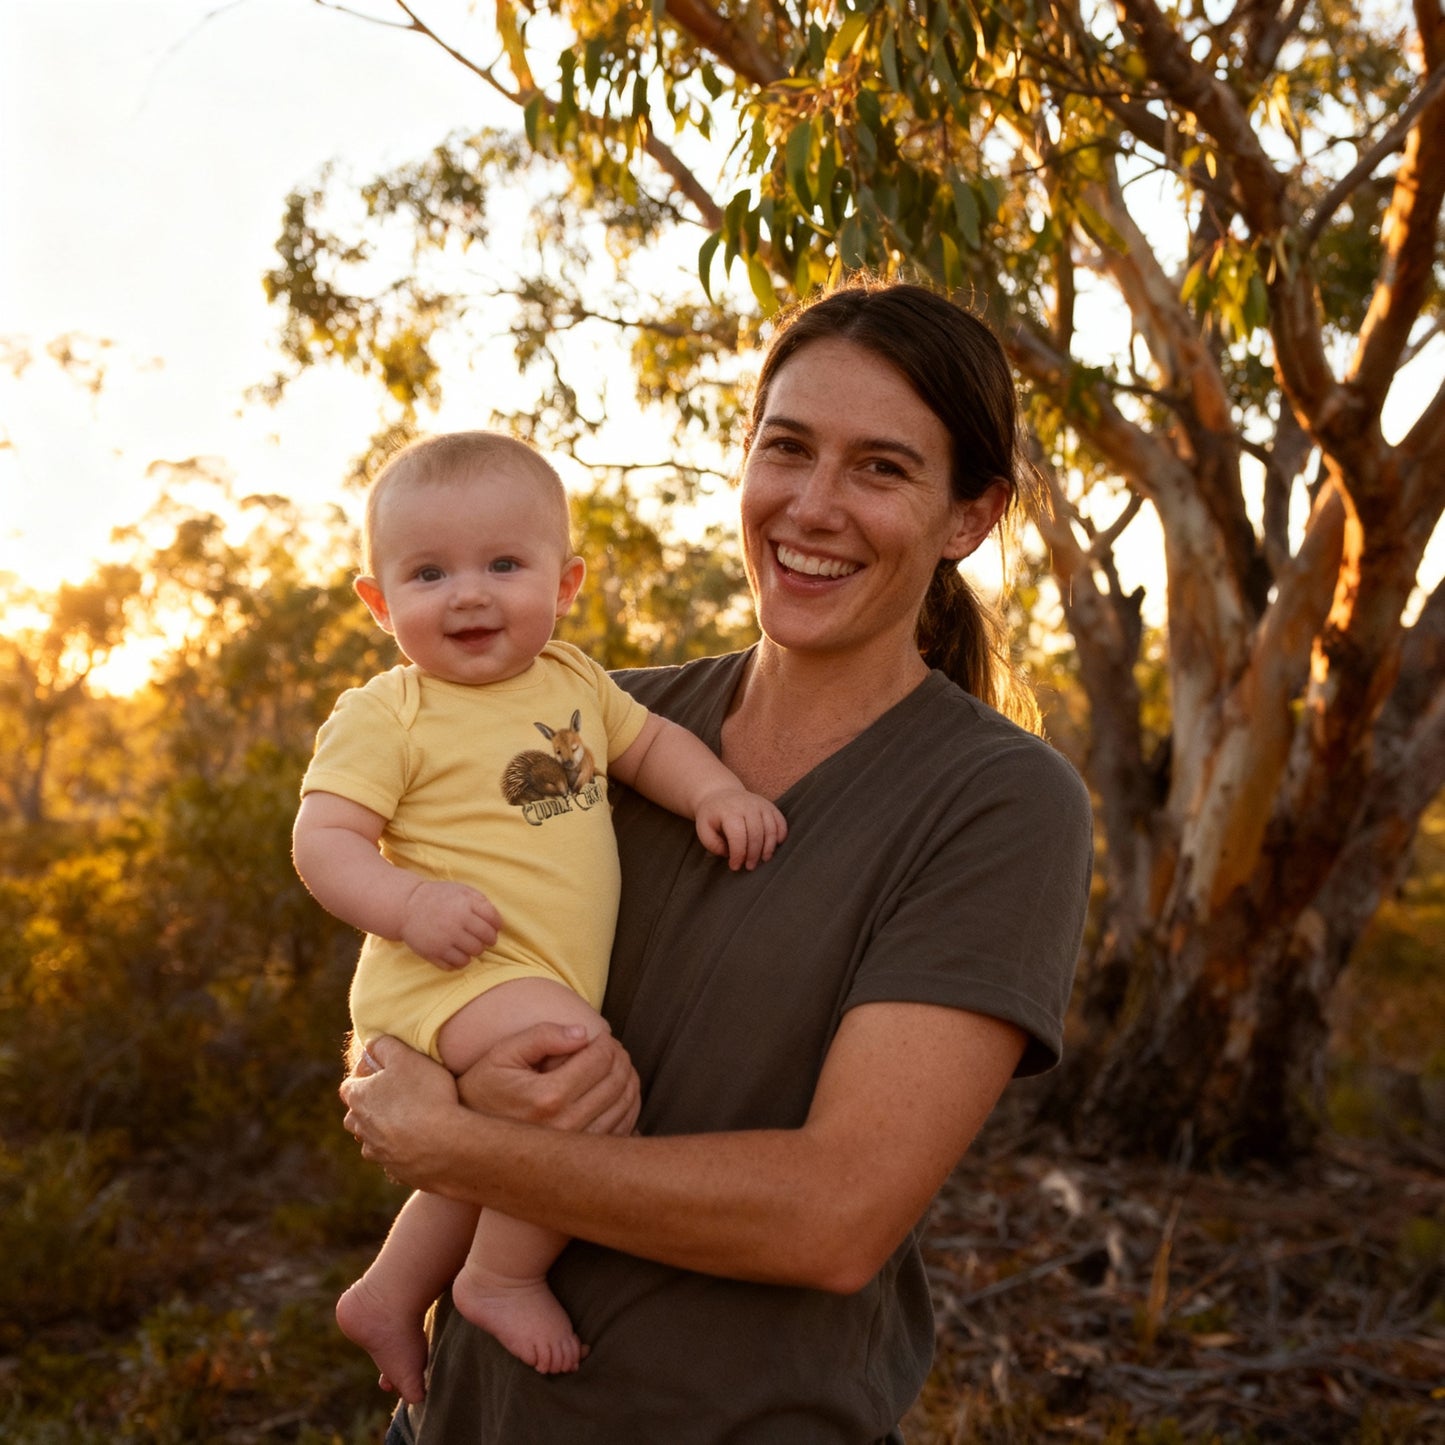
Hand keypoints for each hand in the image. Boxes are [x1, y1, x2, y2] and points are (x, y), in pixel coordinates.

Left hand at [340, 1036, 464, 1187]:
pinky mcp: (396, 1172)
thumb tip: (371, 1042)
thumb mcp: (406, 1056)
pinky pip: (395, 1158)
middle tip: (399, 1096)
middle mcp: (361, 1129)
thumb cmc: (425, 1095)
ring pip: (374, 1139)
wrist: (446, 1145)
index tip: (386, 1072)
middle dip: (372, 1106)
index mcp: (358, 1099)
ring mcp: (378, 1153)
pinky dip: (404, 1150)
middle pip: (357, 1115)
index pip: (350, 1085)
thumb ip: (384, 1045)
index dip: (366, 1076)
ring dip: (386, 1130)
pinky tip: (424, 1141)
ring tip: (413, 1120)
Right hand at [400, 880, 500, 968]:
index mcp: (465, 906)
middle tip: (480, 938)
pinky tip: (455, 952)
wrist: (407, 906)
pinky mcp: (433, 953)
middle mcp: (456, 924)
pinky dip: (459, 961)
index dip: (496, 926)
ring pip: (473, 955)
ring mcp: (444, 939)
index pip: (494, 922)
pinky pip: (456, 965)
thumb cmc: (439, 897)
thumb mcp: (462, 891)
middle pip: (486, 941)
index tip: (491, 927)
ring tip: (467, 945)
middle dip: (486, 941)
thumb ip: (482, 902)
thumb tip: (498, 923)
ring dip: (473, 951)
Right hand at [457, 1022, 640, 1135]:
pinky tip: (618, 1093)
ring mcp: (575, 1149)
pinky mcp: (580, 1162)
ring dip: (629, 1080)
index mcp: (548, 1097)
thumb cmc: (483, 1091)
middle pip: (617, 1081)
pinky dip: (628, 1107)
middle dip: (620, 1057)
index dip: (606, 1041)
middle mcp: (566, 1127)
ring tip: (616, 1066)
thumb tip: (583, 1032)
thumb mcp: (502, 1055)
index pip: (600, 1059)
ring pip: (625, 1106)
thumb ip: (542, 1036)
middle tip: (612, 1048)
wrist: (467, 1145)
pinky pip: (622, 1129)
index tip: (600, 1035)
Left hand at [695, 788, 787, 869]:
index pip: (738, 836)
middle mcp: (747, 806)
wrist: (720, 794)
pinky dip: (780, 836)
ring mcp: (761, 805)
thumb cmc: (712, 816)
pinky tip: (773, 847)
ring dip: (768, 848)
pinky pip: (781, 823)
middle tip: (749, 867)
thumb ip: (713, 844)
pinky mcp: (770, 806)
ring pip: (771, 829)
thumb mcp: (703, 830)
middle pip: (756, 834)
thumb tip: (729, 854)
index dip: (738, 855)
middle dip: (753, 854)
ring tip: (762, 860)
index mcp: (729, 811)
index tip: (734, 866)